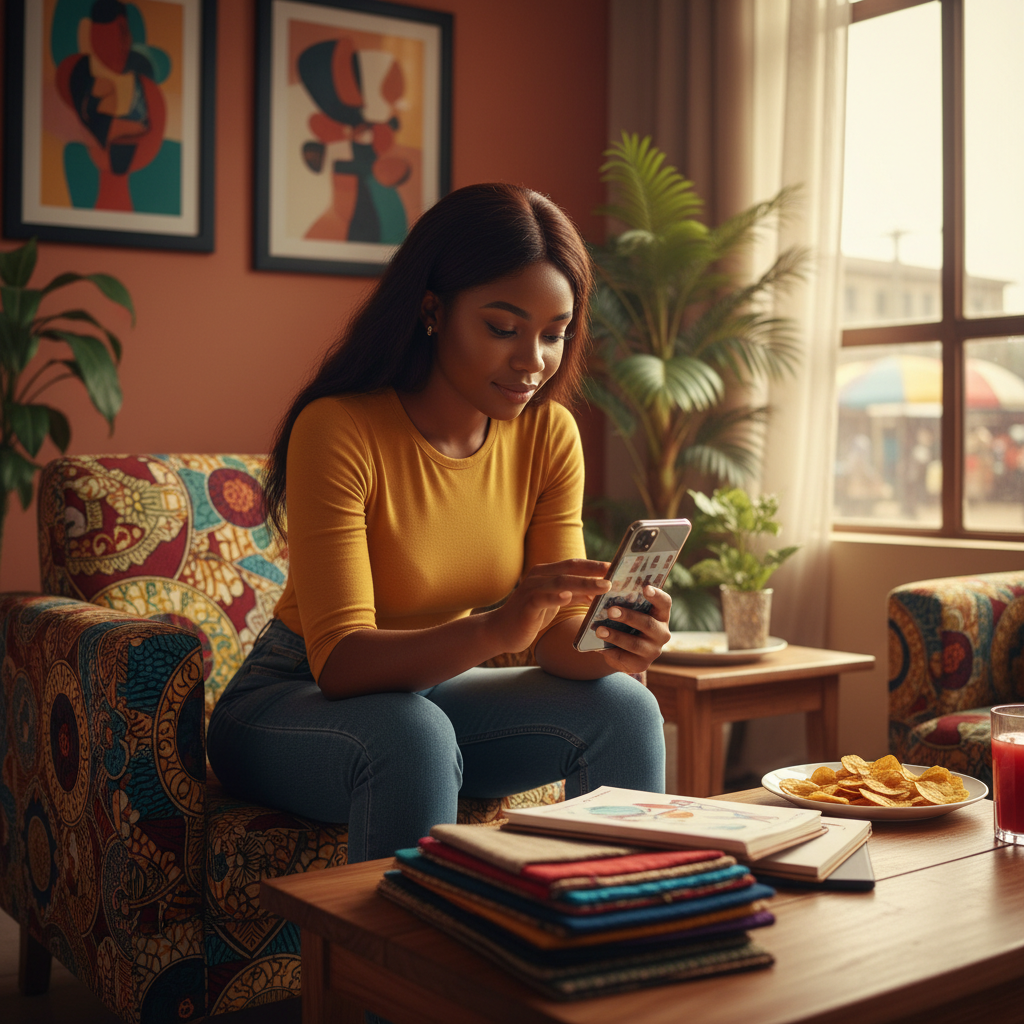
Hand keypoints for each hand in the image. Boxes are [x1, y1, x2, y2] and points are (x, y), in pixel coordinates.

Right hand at [486, 558, 611, 654]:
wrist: (502, 631)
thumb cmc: (531, 616)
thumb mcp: (556, 602)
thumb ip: (575, 594)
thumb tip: (602, 592)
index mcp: (547, 572)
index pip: (575, 565)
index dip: (595, 565)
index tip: (617, 566)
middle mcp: (539, 576)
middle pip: (570, 569)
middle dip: (594, 570)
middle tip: (616, 573)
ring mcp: (531, 589)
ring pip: (561, 582)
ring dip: (585, 583)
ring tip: (604, 586)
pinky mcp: (526, 604)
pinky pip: (543, 598)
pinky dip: (556, 597)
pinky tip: (568, 597)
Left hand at [592, 585, 671, 673]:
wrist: (622, 650)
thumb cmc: (625, 623)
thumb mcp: (628, 611)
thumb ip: (625, 602)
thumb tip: (606, 589)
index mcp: (661, 615)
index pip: (664, 603)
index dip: (656, 595)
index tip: (645, 587)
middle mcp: (662, 633)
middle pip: (648, 623)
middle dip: (628, 617)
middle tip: (610, 611)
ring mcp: (653, 651)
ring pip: (635, 643)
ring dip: (615, 636)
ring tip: (599, 630)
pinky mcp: (641, 665)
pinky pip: (624, 658)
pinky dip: (609, 651)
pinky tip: (597, 646)